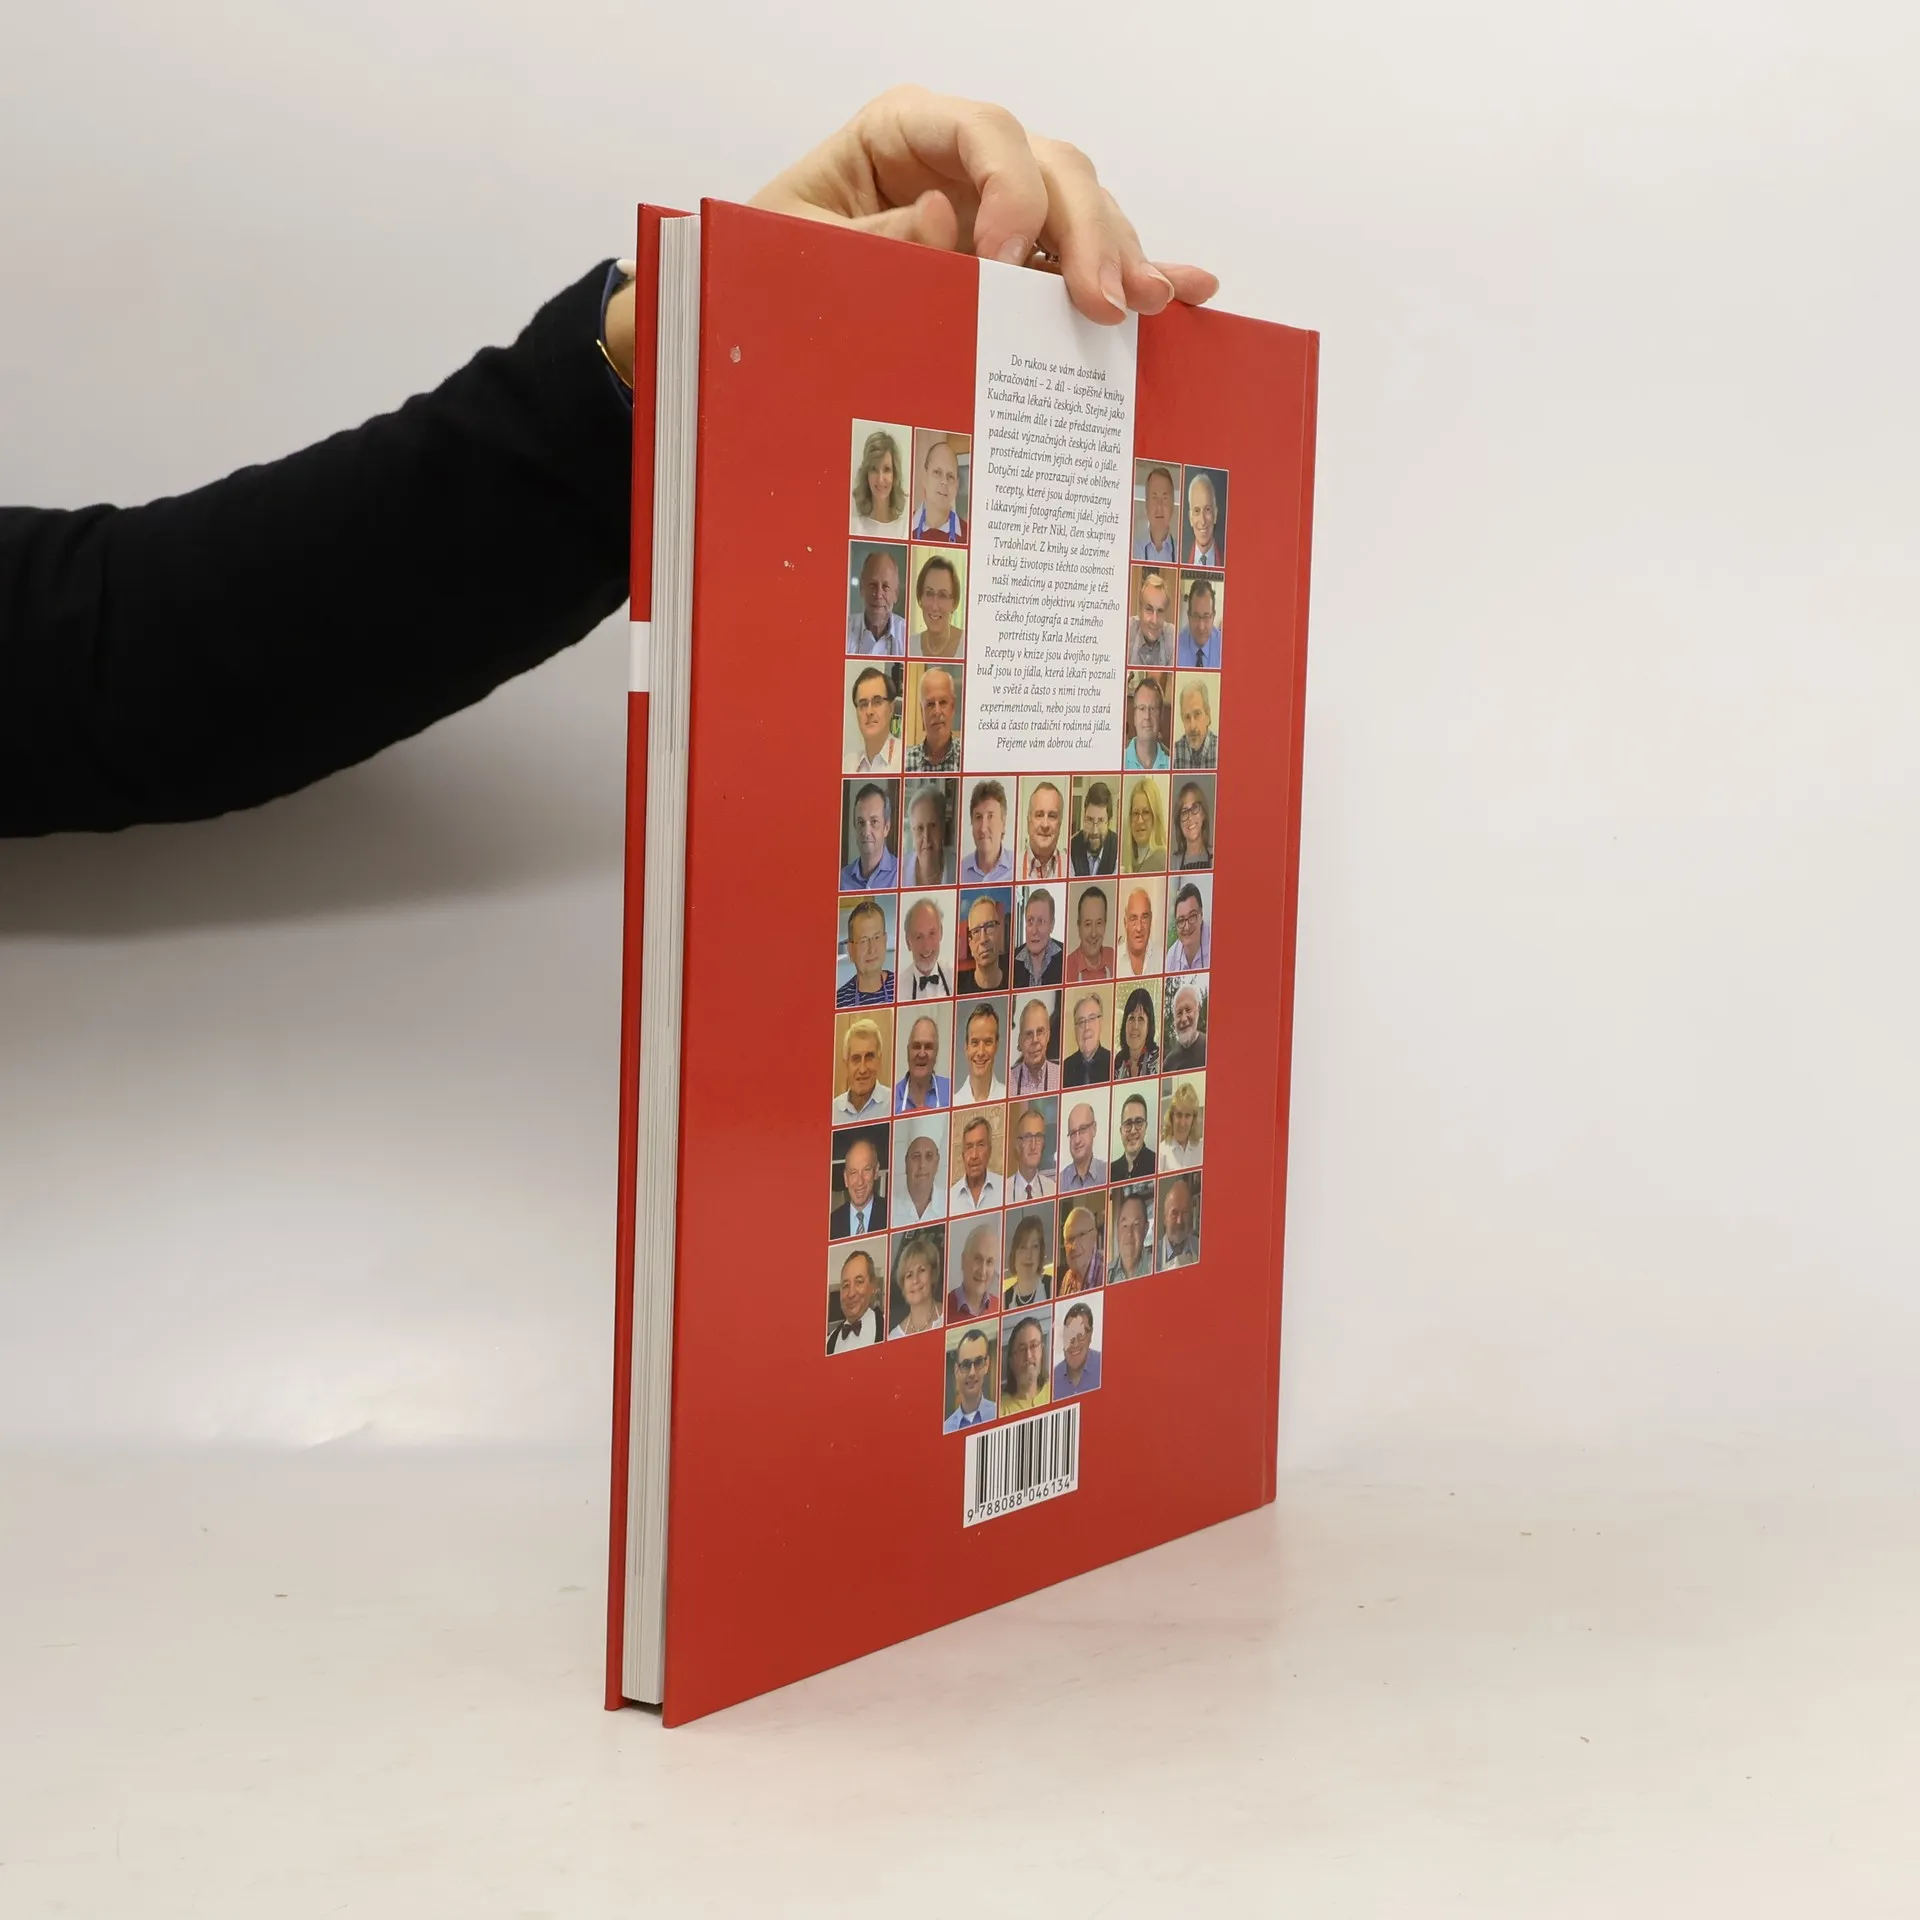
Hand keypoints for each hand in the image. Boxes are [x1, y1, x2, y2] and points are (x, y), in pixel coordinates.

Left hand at [749, 86, 1218, 325]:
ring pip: (1087, 210)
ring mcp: (1007, 210)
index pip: (982, 131)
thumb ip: (868, 239)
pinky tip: (1186, 290)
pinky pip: (1090, 260)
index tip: (1001, 259)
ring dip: (1120, 259)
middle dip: (1084, 232)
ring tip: (1143, 306)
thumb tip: (942, 220)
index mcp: (905, 132)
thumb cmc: (774, 265)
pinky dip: (1138, 274)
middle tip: (1098, 302)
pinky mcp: (1027, 263)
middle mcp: (968, 162)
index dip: (1007, 186)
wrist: (766, 311)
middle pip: (1054, 168)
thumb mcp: (798, 249)